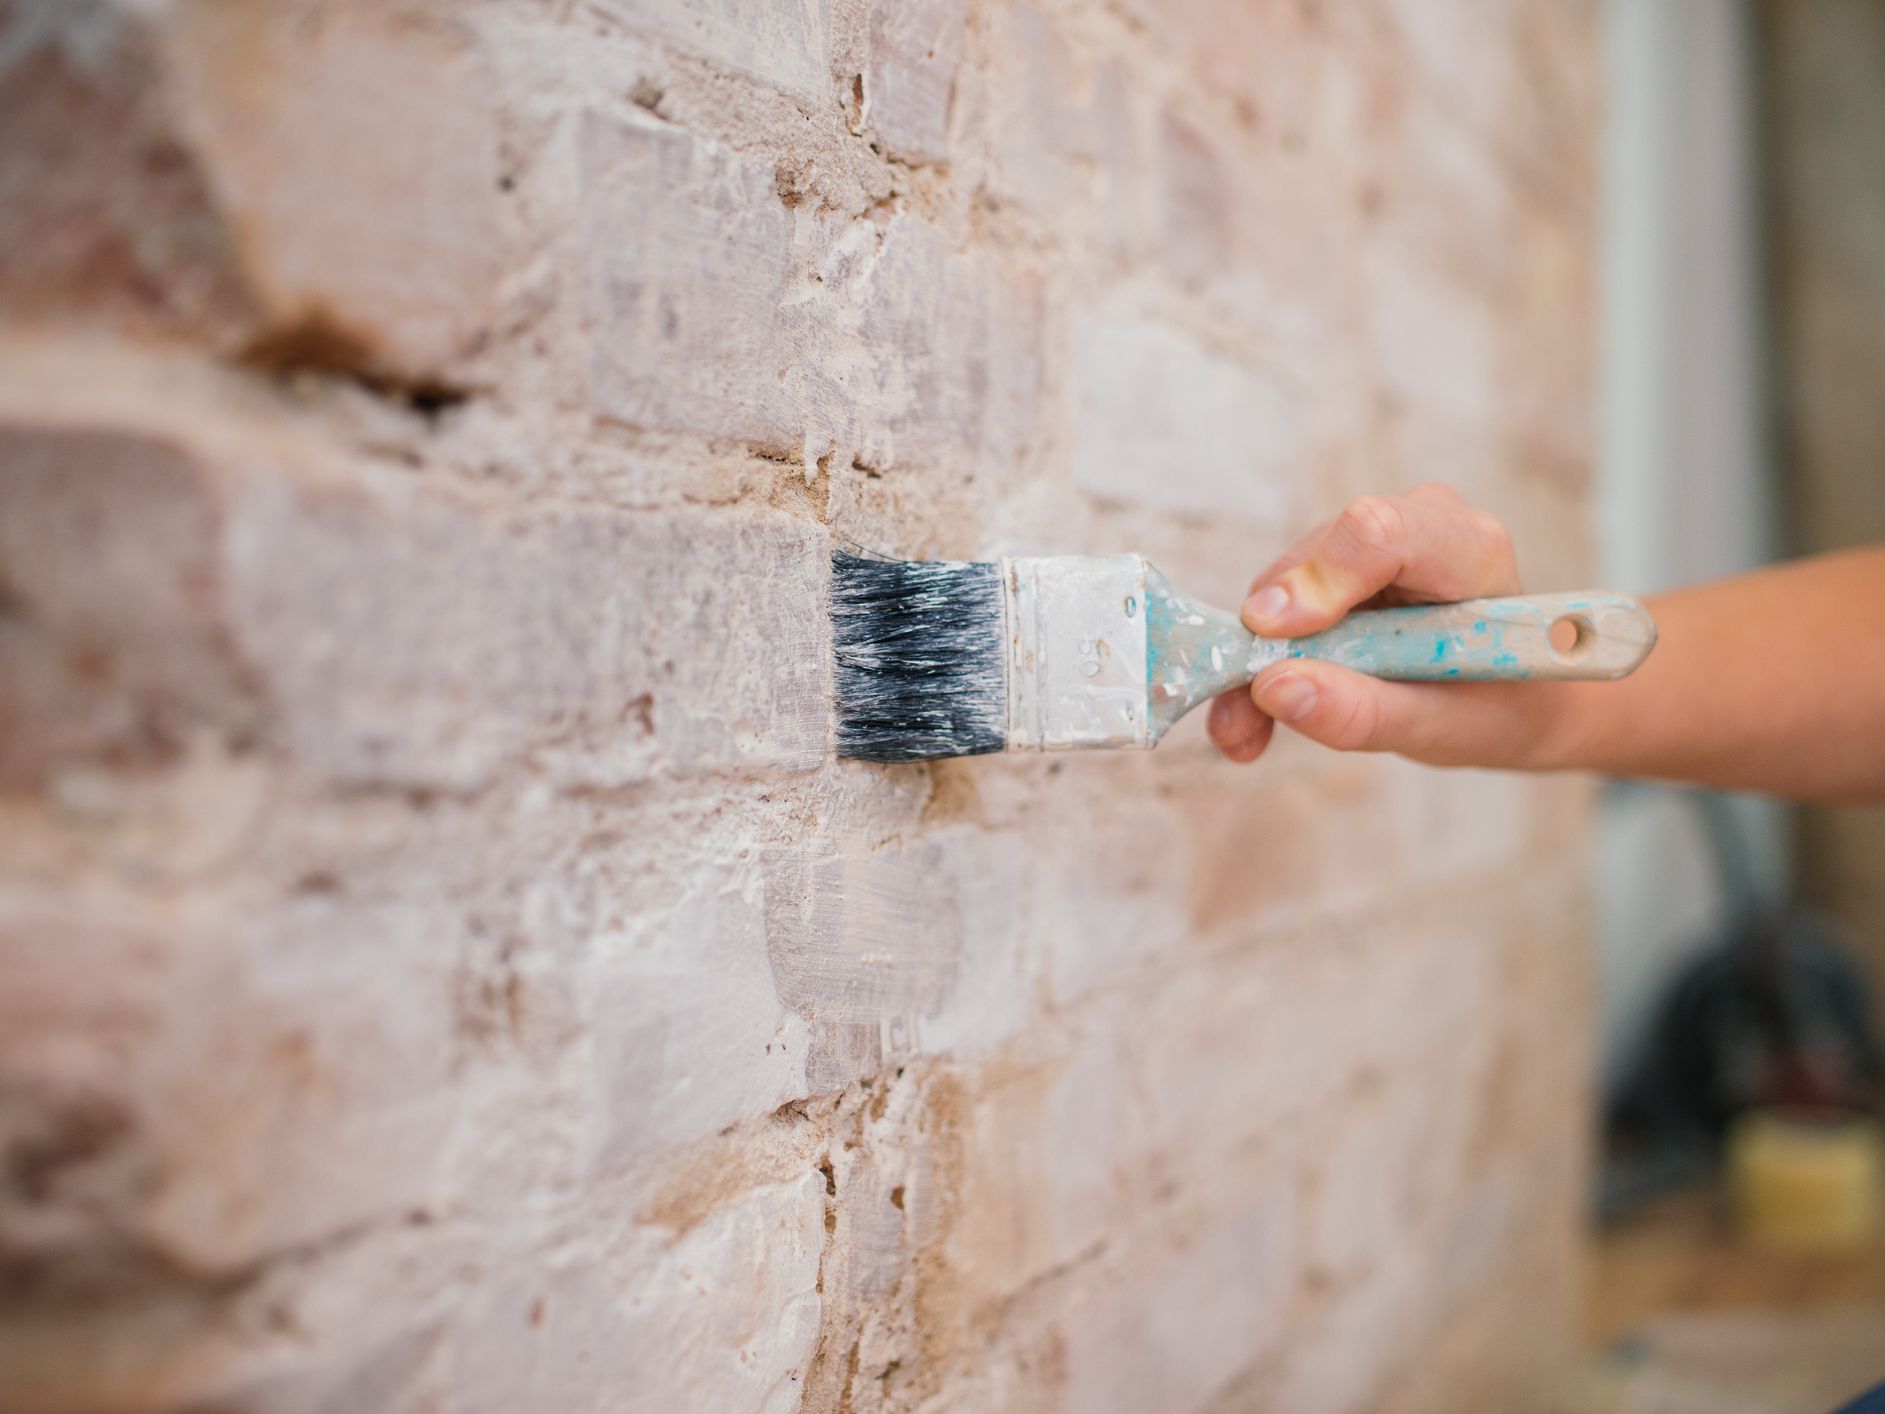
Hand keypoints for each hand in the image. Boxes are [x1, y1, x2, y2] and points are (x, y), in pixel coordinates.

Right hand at [1206, 484, 1555, 768]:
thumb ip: (1364, 711)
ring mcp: (1372, 544)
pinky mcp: (1337, 569)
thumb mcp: (1441, 728)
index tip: (1269, 635)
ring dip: (1254, 660)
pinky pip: (1279, 603)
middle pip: (1315, 560)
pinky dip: (1260, 661)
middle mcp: (1418, 525)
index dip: (1318, 578)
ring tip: (1245, 733)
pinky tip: (1251, 719)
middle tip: (1238, 722)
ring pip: (1283, 583)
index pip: (1380, 532)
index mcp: (1469, 549)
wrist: (1513, 706)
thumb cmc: (1497, 710)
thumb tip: (1273, 688)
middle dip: (1268, 642)